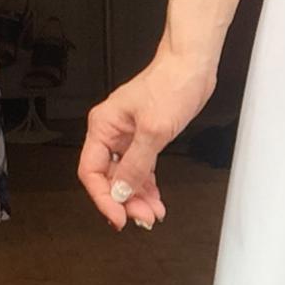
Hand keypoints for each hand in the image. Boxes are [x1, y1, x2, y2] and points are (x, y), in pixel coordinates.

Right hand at [77, 46, 217, 231]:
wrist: (192, 65)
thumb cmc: (171, 84)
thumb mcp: (153, 130)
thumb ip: (135, 165)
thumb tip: (120, 192)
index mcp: (103, 126)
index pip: (92, 171)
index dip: (103, 197)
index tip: (118, 216)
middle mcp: (111, 132)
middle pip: (109, 178)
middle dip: (124, 201)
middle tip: (141, 218)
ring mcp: (128, 136)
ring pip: (126, 177)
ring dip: (137, 198)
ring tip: (151, 214)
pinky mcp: (145, 138)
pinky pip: (140, 169)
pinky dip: (147, 186)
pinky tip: (154, 200)